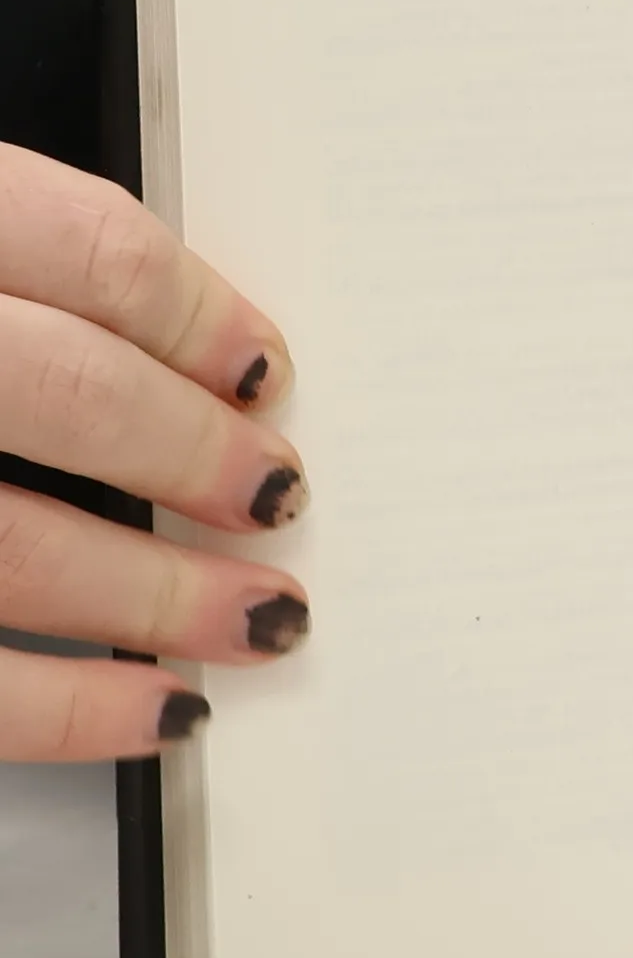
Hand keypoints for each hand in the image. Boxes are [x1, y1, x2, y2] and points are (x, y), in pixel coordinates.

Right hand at [0, 145, 306, 760]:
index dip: (200, 315)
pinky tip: (156, 711)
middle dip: (194, 453)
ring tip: (262, 617)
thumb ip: (25, 281)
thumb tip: (195, 359)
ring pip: (11, 545)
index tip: (270, 371)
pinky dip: (64, 710)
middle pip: (64, 389)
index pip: (83, 246)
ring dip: (158, 594)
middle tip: (280, 493)